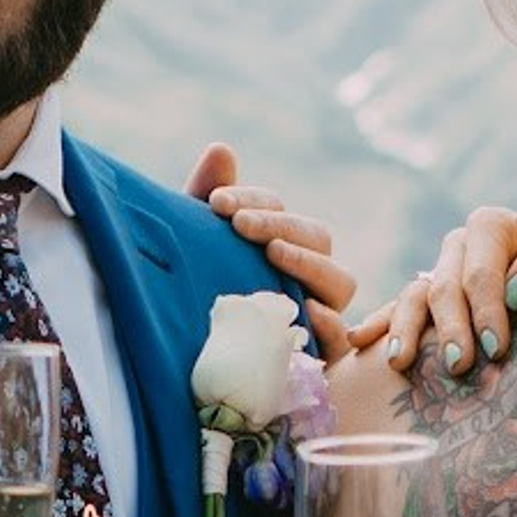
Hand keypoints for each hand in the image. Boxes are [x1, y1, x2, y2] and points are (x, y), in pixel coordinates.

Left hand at [189, 141, 355, 359]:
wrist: (175, 367)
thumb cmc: (188, 300)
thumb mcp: (191, 250)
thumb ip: (205, 197)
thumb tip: (222, 148)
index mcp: (276, 245)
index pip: (279, 210)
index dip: (254, 199)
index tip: (216, 203)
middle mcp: (303, 278)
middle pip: (317, 236)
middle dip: (281, 224)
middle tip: (240, 224)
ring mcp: (317, 315)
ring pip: (340, 281)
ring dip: (308, 262)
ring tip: (272, 254)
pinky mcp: (318, 357)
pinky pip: (341, 338)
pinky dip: (328, 321)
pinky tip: (304, 310)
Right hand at [350, 208, 516, 378]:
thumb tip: (516, 289)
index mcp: (490, 226)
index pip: (481, 272)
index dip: (487, 309)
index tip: (496, 347)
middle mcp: (457, 245)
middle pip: (444, 288)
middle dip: (450, 328)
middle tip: (459, 366)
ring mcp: (437, 272)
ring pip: (413, 297)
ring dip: (406, 331)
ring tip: (401, 364)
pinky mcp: (427, 298)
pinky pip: (396, 309)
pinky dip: (378, 324)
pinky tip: (358, 342)